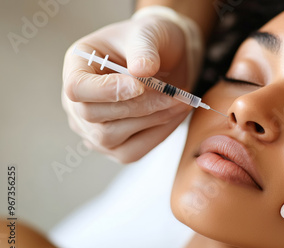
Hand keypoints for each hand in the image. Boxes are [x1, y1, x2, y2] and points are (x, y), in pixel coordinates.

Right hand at [62, 7, 200, 162]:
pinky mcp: (115, 146)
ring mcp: (92, 128)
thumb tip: (142, 71)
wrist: (168, 58)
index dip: (106, 90)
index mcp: (77, 65)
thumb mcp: (148, 33)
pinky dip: (158, 135)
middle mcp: (77, 101)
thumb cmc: (151, 42)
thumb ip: (144, 49)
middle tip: (174, 95)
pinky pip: (132, 151)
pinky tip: (175, 116)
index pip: (76, 88)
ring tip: (180, 102)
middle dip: (140, 106)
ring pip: (112, 137)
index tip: (140, 84)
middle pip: (95, 116)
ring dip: (152, 121)